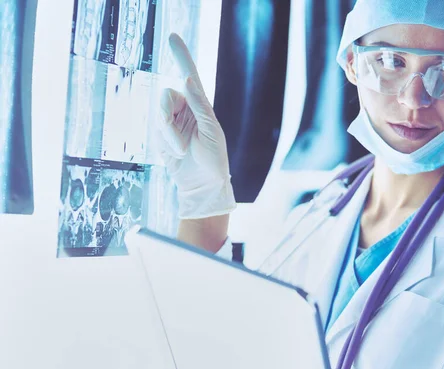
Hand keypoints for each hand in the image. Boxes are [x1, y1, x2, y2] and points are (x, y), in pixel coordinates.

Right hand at [157, 33, 235, 218]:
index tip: (172, 37)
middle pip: (166, 96)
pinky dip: (166, 142)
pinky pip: (156, 131)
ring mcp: (171, 122)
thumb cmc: (214, 158)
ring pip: (159, 113)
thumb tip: (187, 78)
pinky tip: (176, 153)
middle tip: (182, 141)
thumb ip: (199, 104)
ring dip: (169, 134)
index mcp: (200, 105)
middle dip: (169, 117)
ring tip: (183, 150)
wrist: (202, 184)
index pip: (190, 75)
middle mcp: (184, 109)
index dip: (181, 57)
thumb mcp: (211, 130)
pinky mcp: (161, 135)